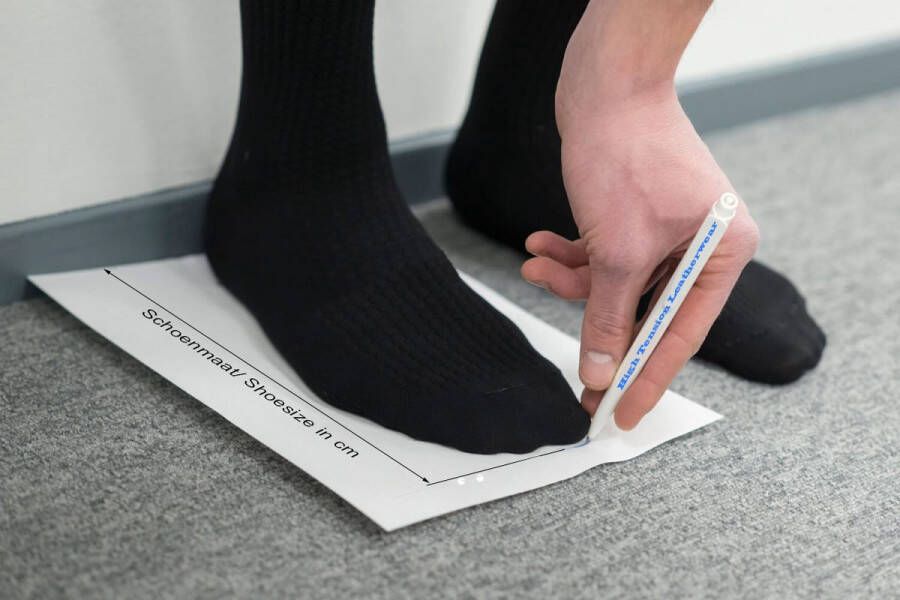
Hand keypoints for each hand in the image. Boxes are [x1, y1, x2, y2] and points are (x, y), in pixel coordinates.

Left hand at [522, 89, 758, 429]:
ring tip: (534, 267)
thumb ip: (609, 317)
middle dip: (598, 325)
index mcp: (723, 252)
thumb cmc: (627, 156)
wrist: (605, 84)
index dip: (649, 379)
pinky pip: (604, 252)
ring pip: (616, 280)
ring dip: (572, 282)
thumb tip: (602, 371)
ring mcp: (668, 227)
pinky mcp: (635, 212)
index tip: (621, 416)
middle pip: (646, 310)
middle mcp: (702, 242)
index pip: (682, 335)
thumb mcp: (619, 252)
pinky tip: (539, 246)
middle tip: (571, 371)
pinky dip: (571, 254)